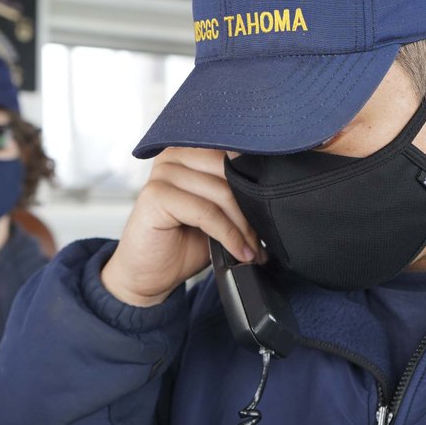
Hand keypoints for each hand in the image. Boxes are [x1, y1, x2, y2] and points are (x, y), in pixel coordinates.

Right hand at [102, 148, 261, 306]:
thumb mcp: (218, 212)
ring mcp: (162, 172)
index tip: (274, 211)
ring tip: (252, 250)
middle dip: (252, 208)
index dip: (257, 182)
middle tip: (261, 240)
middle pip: (231, 172)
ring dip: (243, 227)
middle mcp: (174, 154)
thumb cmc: (183, 242)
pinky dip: (228, 235)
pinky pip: (206, 212)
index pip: (235, 153)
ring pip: (222, 193)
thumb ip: (236, 193)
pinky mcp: (156, 194)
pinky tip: (238, 252)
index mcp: (190, 150)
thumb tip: (277, 192)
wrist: (149, 274)